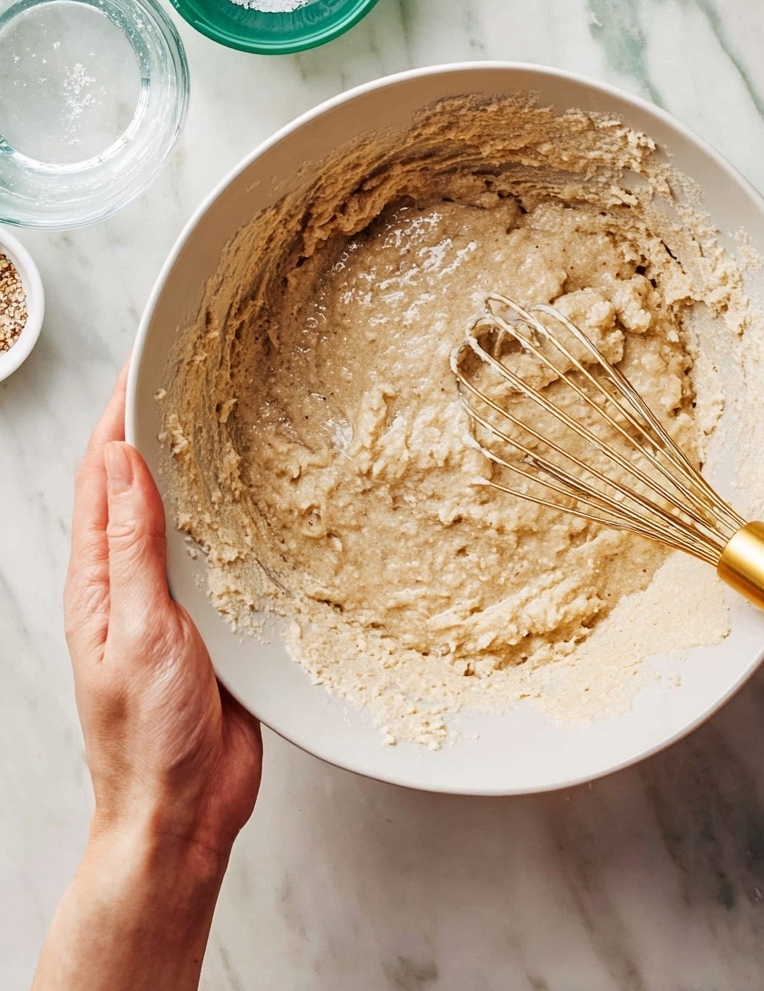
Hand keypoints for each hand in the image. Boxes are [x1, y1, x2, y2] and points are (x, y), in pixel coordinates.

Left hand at [33, 367, 261, 990]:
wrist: (182, 810)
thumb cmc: (146, 736)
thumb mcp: (136, 631)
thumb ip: (130, 546)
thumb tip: (122, 464)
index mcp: (98, 578)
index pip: (103, 475)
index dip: (119, 414)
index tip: (143, 362)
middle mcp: (132, 581)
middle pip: (140, 484)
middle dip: (158, 426)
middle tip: (191, 374)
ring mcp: (174, 600)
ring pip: (183, 516)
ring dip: (197, 466)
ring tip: (227, 417)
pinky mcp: (215, 622)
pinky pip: (220, 555)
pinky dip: (231, 517)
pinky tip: (257, 500)